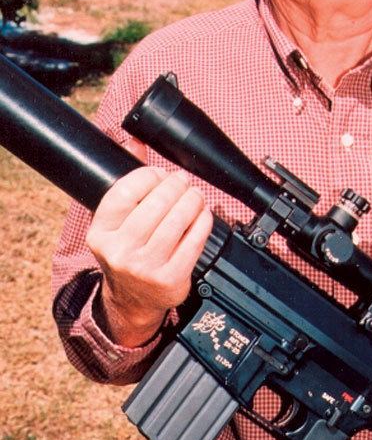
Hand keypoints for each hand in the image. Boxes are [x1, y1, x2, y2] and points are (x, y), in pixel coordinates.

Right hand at [86, 154, 212, 346]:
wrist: (133, 300)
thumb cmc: (128, 250)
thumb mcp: (116, 221)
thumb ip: (127, 180)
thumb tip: (134, 139)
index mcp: (100, 232)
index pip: (125, 191)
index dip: (148, 176)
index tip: (159, 173)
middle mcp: (119, 251)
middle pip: (156, 203)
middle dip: (175, 185)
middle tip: (183, 182)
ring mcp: (145, 267)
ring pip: (178, 220)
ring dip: (192, 200)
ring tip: (195, 195)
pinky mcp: (170, 278)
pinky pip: (194, 241)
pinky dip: (203, 222)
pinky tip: (203, 214)